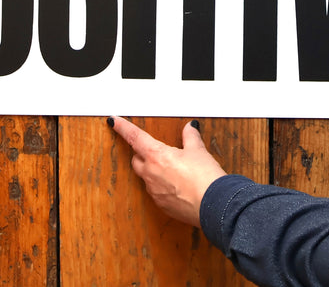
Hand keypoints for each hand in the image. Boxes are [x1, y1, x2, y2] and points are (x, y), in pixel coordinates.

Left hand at [109, 116, 227, 227]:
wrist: (214, 205)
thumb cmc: (205, 178)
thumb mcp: (198, 151)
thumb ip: (190, 137)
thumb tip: (189, 128)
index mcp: (156, 156)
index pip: (134, 137)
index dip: (123, 128)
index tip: (114, 122)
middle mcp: (150, 174)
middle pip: (136, 160)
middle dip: (142, 154)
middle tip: (155, 150)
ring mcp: (154, 192)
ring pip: (146, 177)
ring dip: (153, 171)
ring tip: (173, 170)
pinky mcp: (162, 205)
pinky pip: (156, 193)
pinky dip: (162, 187)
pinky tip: (178, 186)